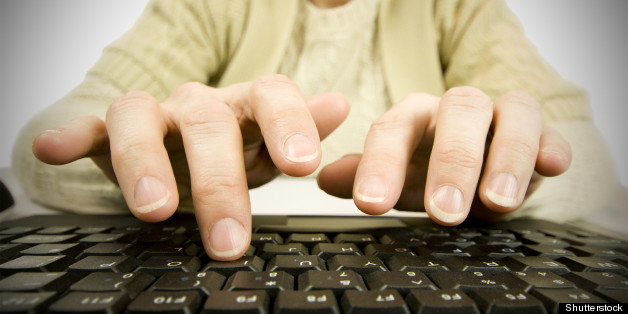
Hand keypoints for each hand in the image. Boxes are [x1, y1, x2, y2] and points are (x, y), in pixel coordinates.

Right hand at [32, 75, 348, 259]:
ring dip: (145, 164)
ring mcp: (153, 115)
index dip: (287, 125)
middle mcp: (199, 104)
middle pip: (208, 124)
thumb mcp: (269, 144)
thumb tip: (338, 106)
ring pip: (141, 121)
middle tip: (229, 241)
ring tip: (154, 209)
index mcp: (245, 106)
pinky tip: (52, 149)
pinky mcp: (109, 131)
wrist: (182, 149)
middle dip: (219, 183)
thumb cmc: (233, 148)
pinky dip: (71, 136)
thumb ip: (300, 128)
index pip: (271, 97)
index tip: (302, 166)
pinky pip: (88, 126)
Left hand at [318, 87, 570, 223]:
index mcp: (416, 115)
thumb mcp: (398, 177)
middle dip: (451, 162)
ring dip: (507, 157)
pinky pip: (550, 130)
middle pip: (457, 113)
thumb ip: (366, 176)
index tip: (370, 203)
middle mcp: (458, 109)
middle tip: (442, 211)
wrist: (481, 167)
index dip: (380, 164)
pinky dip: (551, 146)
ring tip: (498, 201)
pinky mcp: (541, 132)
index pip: (393, 129)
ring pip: (512, 113)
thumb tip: (325, 179)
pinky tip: (551, 166)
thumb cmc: (432, 169)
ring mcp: (502, 116)